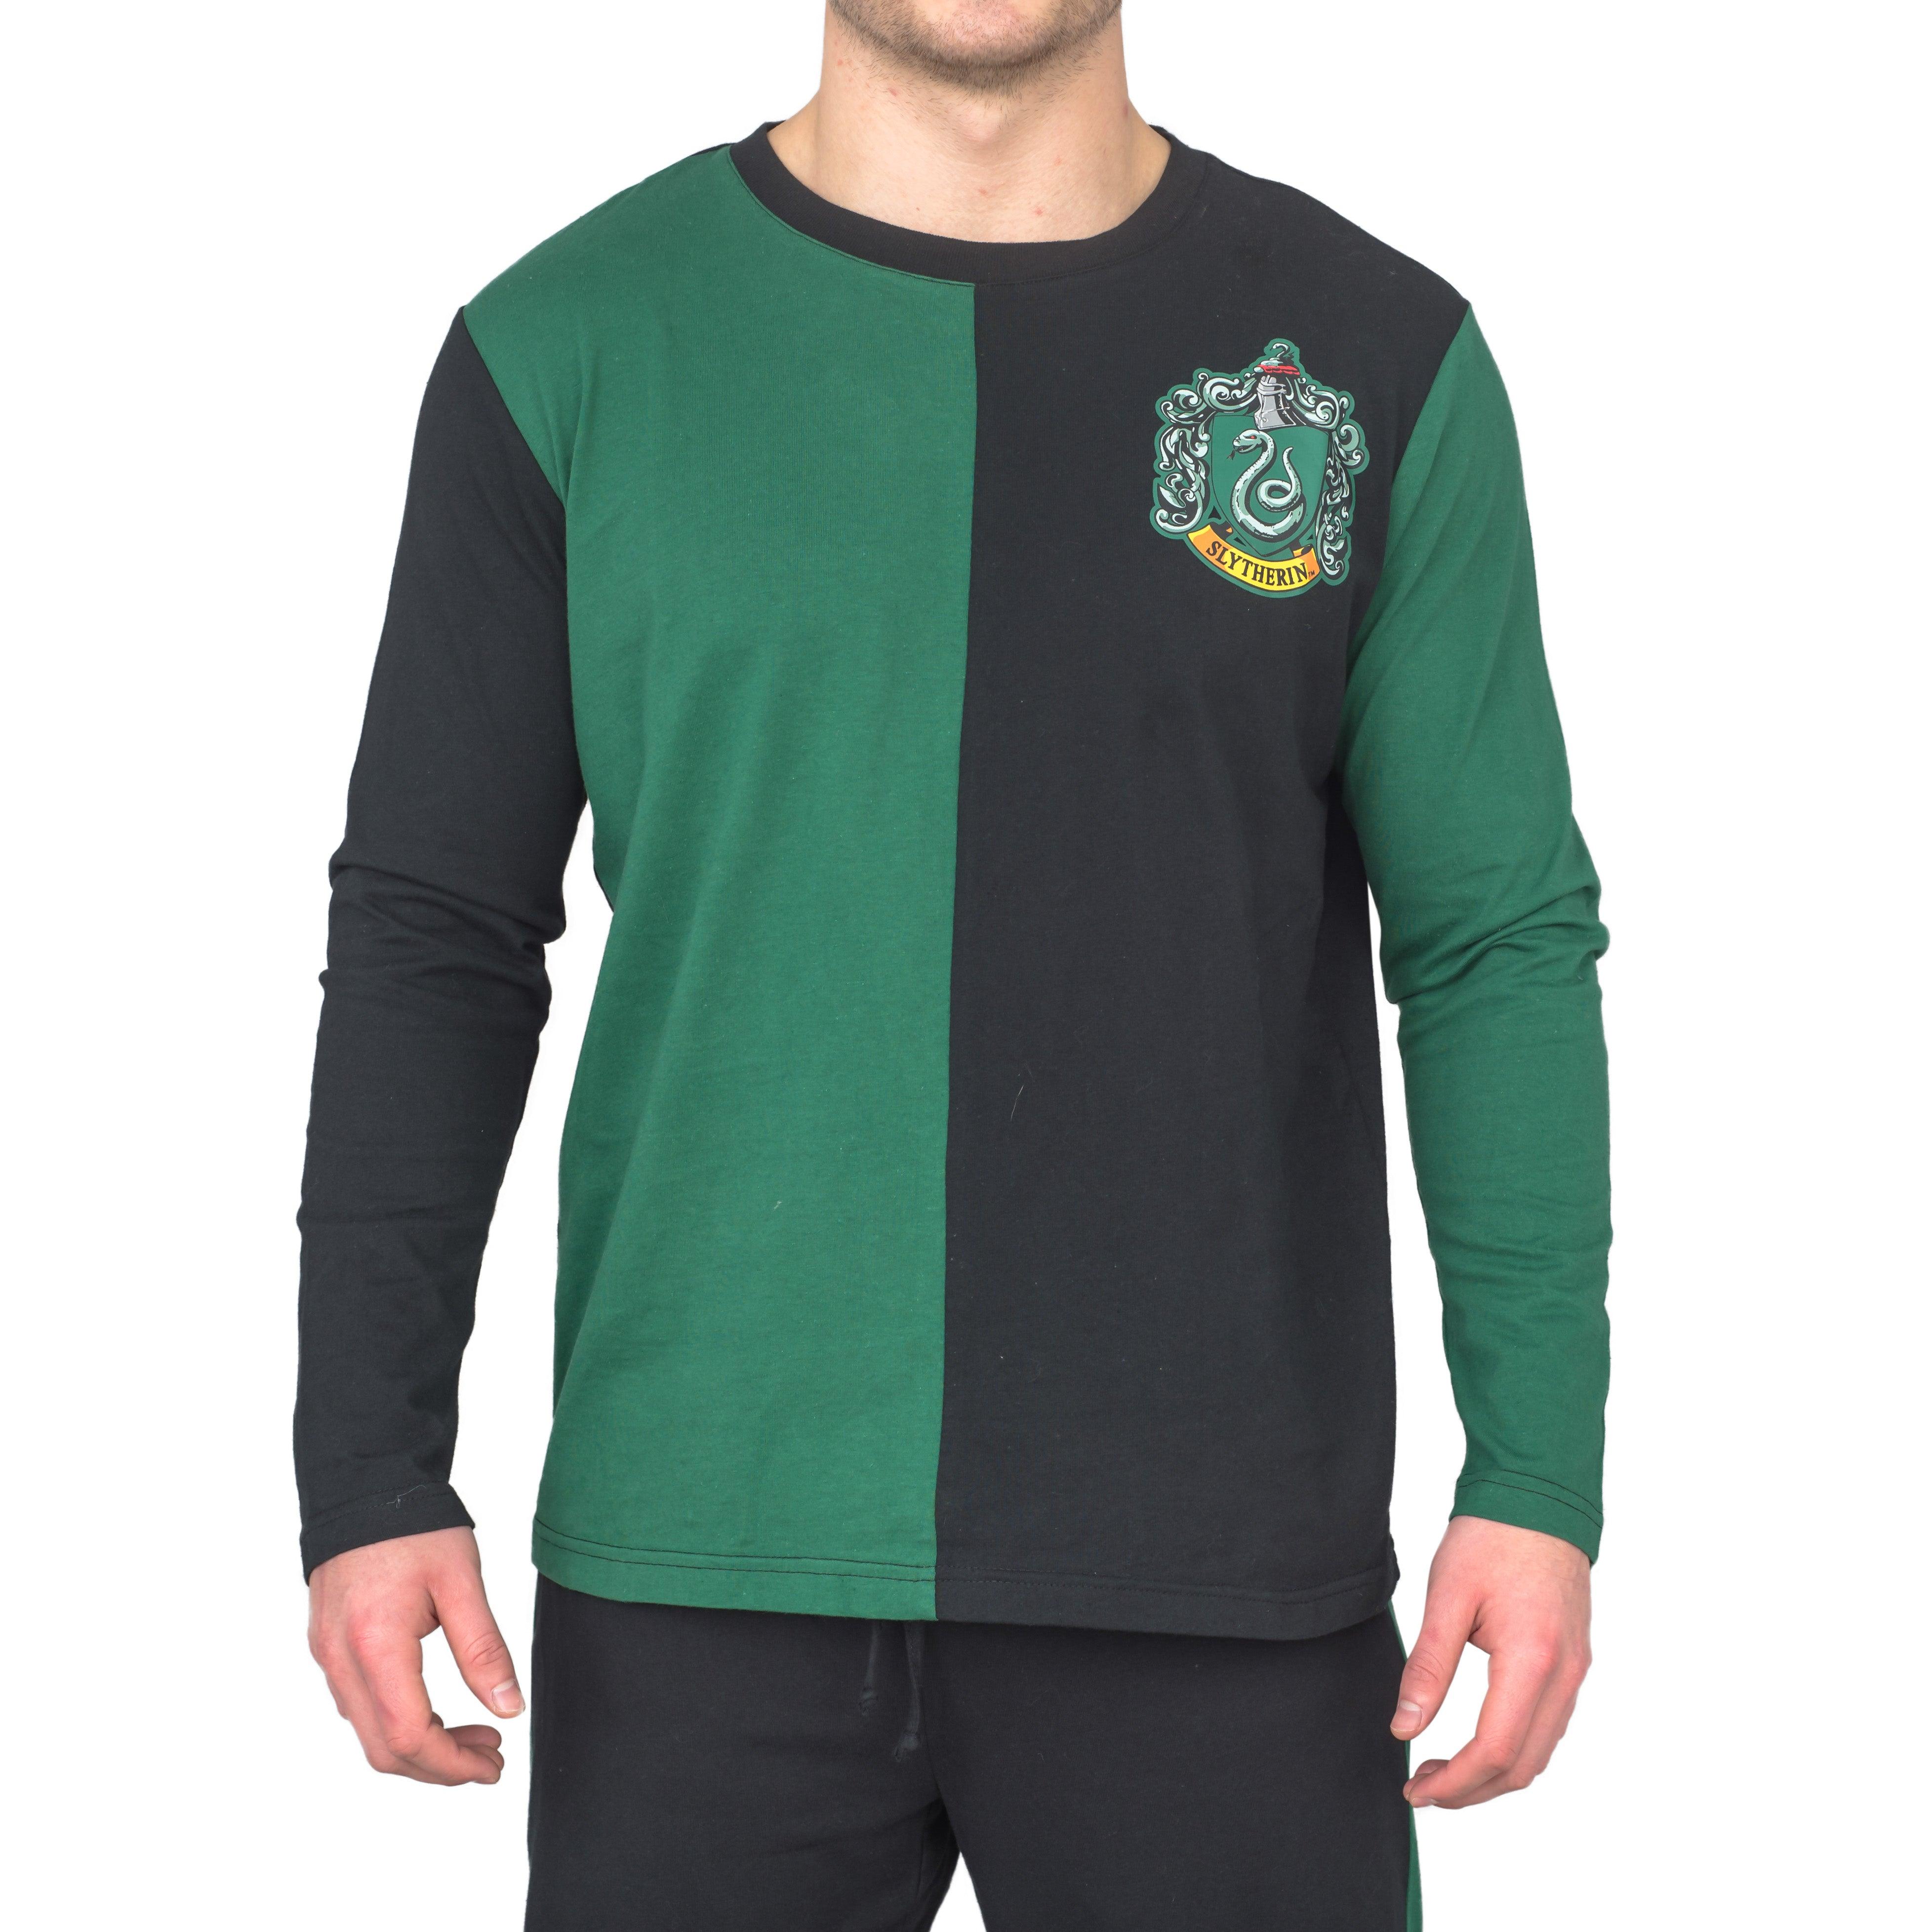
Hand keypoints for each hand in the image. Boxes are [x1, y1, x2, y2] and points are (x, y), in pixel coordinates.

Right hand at [308, 1527, 521, 1784]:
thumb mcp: (461, 1583)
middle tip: (489, 1757)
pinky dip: (396, 1722)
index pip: (409, 1737)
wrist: (365, 1486)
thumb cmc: (414, 1527)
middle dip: (439, 1766)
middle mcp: (340, 1659)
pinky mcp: (327, 1646)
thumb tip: (509, 1708)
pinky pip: (358, 1706)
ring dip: (419, 1748)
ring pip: (368, 1733)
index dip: (452, 1765)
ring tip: (472, 1736)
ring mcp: (327, 1656)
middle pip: (384, 1750)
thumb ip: (484, 1650)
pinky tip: (434, 1710)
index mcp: (375, 1645)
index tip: (492, 1764)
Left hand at [1391, 1516, 1590, 1807]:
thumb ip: (1428, 1668)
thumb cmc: (1492, 1536)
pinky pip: (1548, 1726)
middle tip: (1423, 1788)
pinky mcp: (1574, 1662)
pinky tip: (1479, 1743)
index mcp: (1533, 1659)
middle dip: (1471, 1790)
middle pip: (1522, 1765)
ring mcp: (1576, 1671)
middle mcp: (1565, 1675)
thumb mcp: (1447, 1597)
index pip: (1495, 1750)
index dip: (1454, 1781)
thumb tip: (1405, 1727)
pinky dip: (1514, 1749)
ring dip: (1493, 1775)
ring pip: (1539, 1752)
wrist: (1539, 1498)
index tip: (1416, 1788)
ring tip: (1443, 1771)